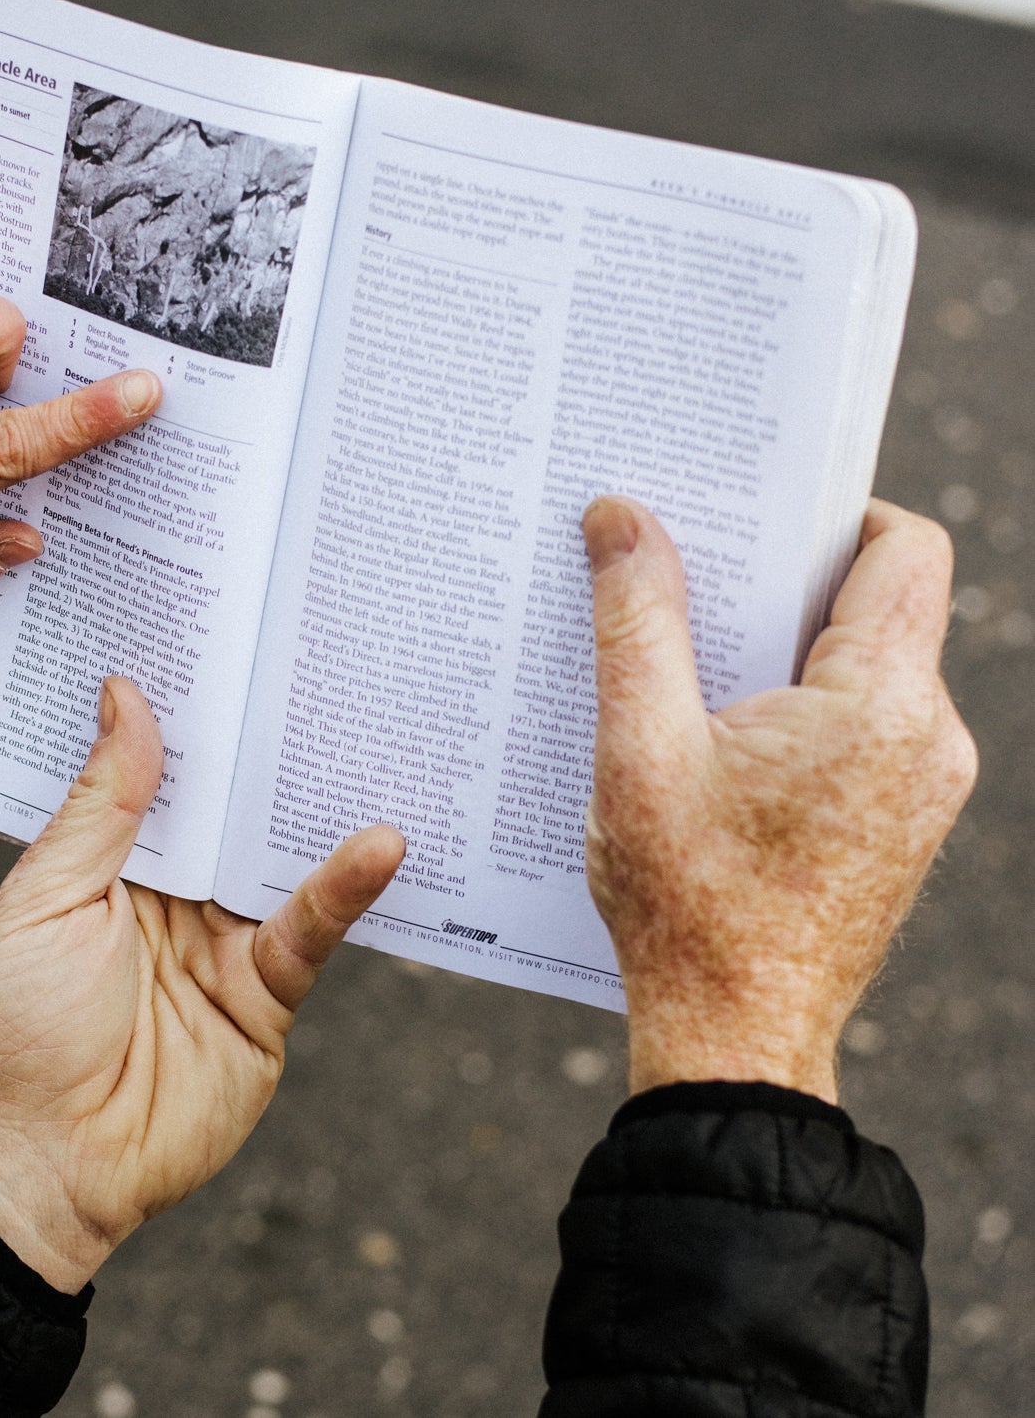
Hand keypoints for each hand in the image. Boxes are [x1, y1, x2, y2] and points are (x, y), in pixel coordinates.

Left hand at [0, 676, 404, 1291]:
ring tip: (369, 728)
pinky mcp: (267, 994)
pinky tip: (380, 843)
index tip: (226, 638)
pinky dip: (345, 886)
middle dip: (267, 742)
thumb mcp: (44, 900)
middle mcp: (173, 891)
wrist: (41, 1168)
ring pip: (279, 855)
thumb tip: (126, 698)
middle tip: (318, 659)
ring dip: (318, 802)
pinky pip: (310, 930)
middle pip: (231, 804)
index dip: (191, 712)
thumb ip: (100, 807)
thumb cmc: (15, 1030)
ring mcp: (223, 940)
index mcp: (111, 860)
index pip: (162, 769)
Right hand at [582, 496, 976, 1102]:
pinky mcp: (903, 823)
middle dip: (783, 586)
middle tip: (691, 590)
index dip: (833, 512)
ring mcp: (926, 788)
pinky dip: (800, 713)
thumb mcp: (639, 748)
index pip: (904, 547)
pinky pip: (864, 728)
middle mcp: (932, 740)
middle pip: (880, 606)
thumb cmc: (688, 903)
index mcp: (883, 706)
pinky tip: (720, 748)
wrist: (735, 1039)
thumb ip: (635, 620)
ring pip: (870, 670)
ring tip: (692, 682)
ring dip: (785, 656)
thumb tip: (619, 515)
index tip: (751, 521)